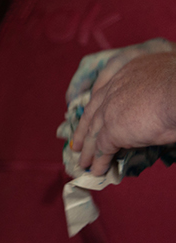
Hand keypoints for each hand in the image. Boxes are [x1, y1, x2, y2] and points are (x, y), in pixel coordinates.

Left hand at [71, 43, 175, 175]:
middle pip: (92, 112)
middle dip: (84, 130)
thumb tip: (151, 113)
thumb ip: (151, 96)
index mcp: (129, 71)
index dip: (96, 107)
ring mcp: (111, 109)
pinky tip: (96, 171)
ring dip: (89, 151)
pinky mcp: (113, 129)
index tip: (90, 117)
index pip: (106, 90)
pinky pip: (102, 148)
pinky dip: (99, 162)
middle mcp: (115, 88)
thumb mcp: (166, 84)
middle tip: (77, 144)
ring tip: (84, 163)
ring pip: (94, 132)